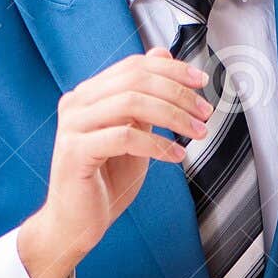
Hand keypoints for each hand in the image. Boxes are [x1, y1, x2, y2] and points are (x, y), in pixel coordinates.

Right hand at [19, 47, 212, 277]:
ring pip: (130, 103)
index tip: (202, 82)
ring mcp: (72, 126)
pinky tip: (177, 155)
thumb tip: (162, 53)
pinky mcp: (74, 152)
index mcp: (89, 93)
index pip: (134, 66)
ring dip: (173, 116)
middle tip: (205, 112)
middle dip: (178, 93)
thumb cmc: (108, 180)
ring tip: (197, 133)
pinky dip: (157, 144)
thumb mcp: (134, 131)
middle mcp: (76, 102)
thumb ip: (145, 97)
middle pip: (135, 80)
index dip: (172, 70)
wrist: (77, 224)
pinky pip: (124, 137)